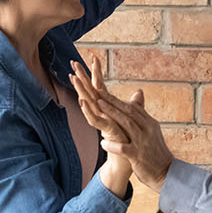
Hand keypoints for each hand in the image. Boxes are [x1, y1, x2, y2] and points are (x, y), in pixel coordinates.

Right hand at [69, 55, 136, 191]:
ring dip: (80, 90)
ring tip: (73, 77)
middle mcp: (102, 112)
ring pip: (88, 102)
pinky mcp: (104, 130)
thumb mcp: (134, 116)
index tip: (93, 56)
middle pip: (89, 90)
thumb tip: (139, 92)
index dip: (96, 72)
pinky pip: (94, 119)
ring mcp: (102, 120)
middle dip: (82, 76)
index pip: (99, 85)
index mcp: (107, 106)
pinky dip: (88, 110)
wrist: (130, 156)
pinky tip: (83, 100)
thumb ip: (134, 103)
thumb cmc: (130, 137)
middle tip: (73, 61)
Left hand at [70, 57, 171, 190]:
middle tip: (97, 91)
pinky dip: (113, 145)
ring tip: (98, 106)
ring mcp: (143, 143)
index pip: (133, 107)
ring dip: (111, 114)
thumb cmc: (156, 154)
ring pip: (126, 125)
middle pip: (128, 112)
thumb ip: (142, 114)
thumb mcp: (151, 132)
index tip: (103, 91)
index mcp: (150, 123)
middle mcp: (147, 130)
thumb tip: (138, 94)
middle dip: (112, 101)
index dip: (117, 99)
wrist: (167, 173)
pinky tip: (102, 142)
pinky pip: (124, 148)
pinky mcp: (138, 156)